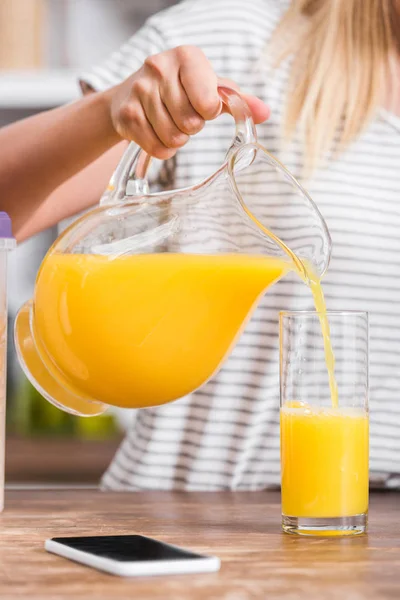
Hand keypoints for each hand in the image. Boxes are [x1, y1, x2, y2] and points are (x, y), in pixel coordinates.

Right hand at [105, 45, 269, 159]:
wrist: (130, 95)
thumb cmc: (179, 91)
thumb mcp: (208, 88)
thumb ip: (238, 101)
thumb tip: (265, 113)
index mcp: (186, 56)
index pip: (209, 101)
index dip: (209, 112)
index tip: (204, 107)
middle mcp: (159, 67)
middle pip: (191, 123)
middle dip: (192, 128)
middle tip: (184, 117)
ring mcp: (139, 90)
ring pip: (174, 138)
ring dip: (177, 140)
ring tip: (171, 124)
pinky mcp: (126, 115)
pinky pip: (157, 148)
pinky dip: (163, 150)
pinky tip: (158, 134)